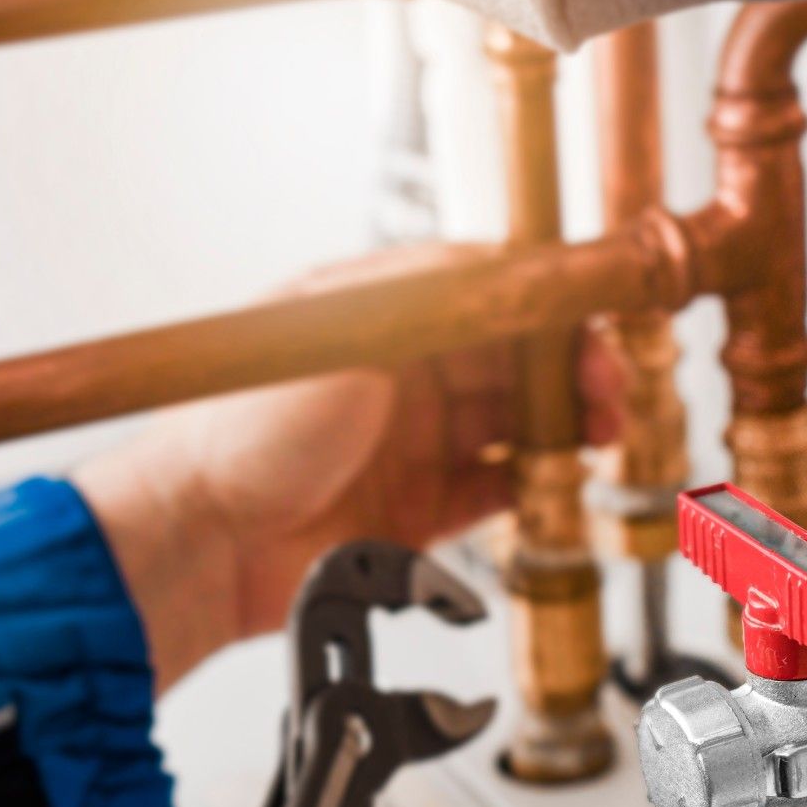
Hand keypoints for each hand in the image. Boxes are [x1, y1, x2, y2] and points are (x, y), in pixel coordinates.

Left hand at [77, 247, 626, 691]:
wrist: (199, 540)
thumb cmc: (238, 431)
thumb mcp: (343, 335)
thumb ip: (431, 300)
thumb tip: (506, 266)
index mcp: (376, 314)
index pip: (484, 290)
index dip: (545, 301)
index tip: (594, 313)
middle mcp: (395, 375)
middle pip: (509, 358)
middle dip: (568, 367)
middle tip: (607, 386)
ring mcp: (405, 443)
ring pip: (510, 422)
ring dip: (560, 424)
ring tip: (599, 432)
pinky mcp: (412, 509)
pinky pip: (491, 489)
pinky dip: (531, 483)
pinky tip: (556, 478)